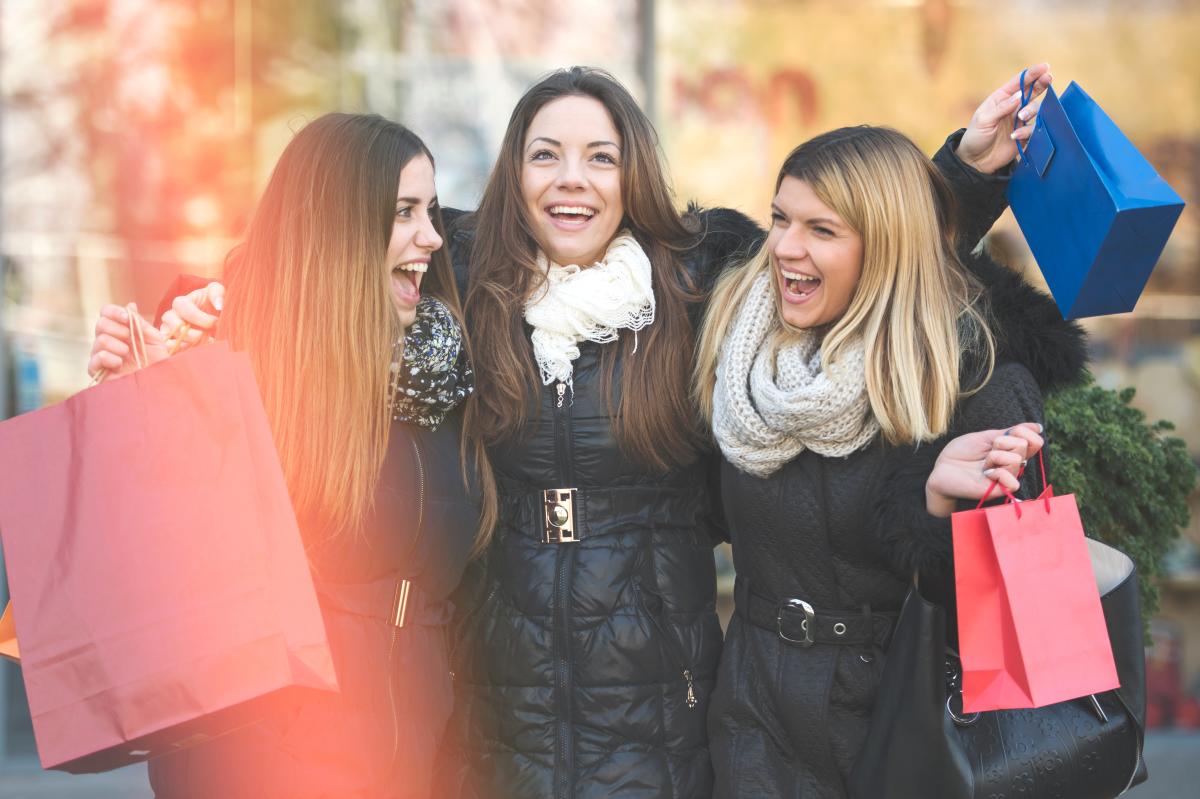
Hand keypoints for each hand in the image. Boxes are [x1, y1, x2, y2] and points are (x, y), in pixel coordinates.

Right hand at [87, 303, 168, 378]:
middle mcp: (108, 341)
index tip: (127, 318)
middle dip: (118, 330)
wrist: (159, 384)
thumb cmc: (159, 362)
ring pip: (100, 340)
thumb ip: (141, 323)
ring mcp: (101, 356)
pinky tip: (119, 364)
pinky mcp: (98, 372)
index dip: (114, 312)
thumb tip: (130, 305)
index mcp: (120, 330)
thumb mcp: (155, 340)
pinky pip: (94, 359)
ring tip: (127, 355)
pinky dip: (108, 358)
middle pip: (101, 324)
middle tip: (130, 340)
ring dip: (117, 346)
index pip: (106, 312)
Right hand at [160, 281, 223, 351]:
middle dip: (190, 332)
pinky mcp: (171, 343)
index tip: (215, 323)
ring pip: (168, 337)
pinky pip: (169, 348)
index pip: (183, 307)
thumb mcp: (218, 293)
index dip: (199, 317)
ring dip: (185, 343)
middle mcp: (171, 316)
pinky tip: (193, 350)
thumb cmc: (213, 304)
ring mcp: (169, 330)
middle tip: (204, 336)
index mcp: (181, 303)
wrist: (214, 320)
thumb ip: (218, 293)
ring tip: (200, 344)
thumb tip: (219, 305)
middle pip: (173, 324)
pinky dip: (179, 351)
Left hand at [925, 422, 1043, 517]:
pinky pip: (1012, 482)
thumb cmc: (961, 453)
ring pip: (1017, 459)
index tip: (1009, 431)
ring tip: (983, 463)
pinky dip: (999, 472)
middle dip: (1003, 442)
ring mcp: (1006, 478)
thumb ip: (1011, 432)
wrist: (942, 468)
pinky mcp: (998, 491)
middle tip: (987, 450)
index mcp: (1010, 451)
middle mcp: (1012, 465)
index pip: (1034, 441)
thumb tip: (1038, 427)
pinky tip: (986, 472)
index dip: (1024, 432)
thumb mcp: (986, 437)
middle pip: (1023, 446)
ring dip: (996, 455)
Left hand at [956, 63, 1052, 173]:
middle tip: (1048, 79)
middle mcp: (1013, 107)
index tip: (1045, 67)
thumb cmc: (975, 137)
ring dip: (1031, 111)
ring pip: (1036, 109)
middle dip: (1042, 84)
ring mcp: (1020, 121)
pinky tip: (1015, 136)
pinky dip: (1027, 131)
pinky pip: (1034, 129)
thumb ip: (1001, 108)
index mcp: (1001, 98)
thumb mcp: (983, 120)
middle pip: (1033, 91)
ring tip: (1021, 118)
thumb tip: (1019, 95)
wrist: (976, 160)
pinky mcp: (1024, 135)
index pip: (1019, 83)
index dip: (1032, 73)